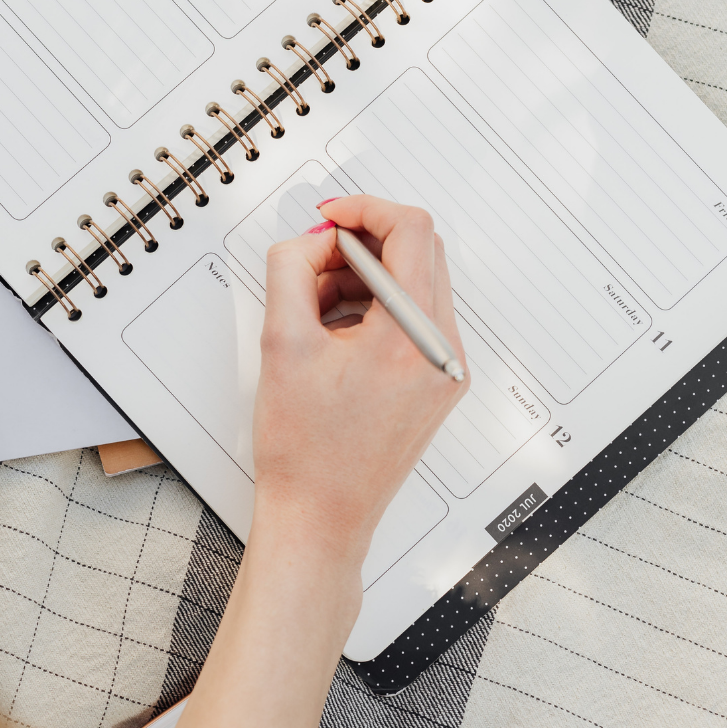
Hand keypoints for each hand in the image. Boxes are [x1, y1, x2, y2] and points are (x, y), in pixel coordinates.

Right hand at [251, 194, 467, 590]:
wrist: (320, 517)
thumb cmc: (305, 452)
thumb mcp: (281, 343)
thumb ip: (292, 270)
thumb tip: (311, 240)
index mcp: (413, 339)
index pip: (411, 232)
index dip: (365, 210)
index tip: (330, 218)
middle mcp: (443, 352)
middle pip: (419, 253)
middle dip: (361, 245)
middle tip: (315, 261)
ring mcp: (445, 369)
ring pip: (414, 284)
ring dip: (364, 278)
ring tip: (313, 310)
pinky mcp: (436, 382)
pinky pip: (412, 318)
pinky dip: (374, 308)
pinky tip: (332, 334)